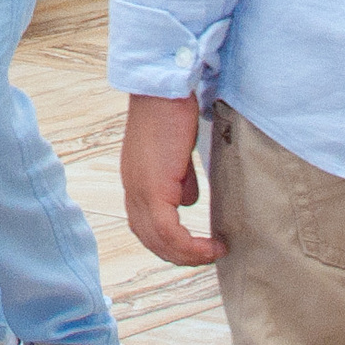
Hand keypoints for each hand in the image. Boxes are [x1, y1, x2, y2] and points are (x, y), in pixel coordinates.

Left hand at [121, 95, 222, 265]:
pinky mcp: (153, 187)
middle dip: (180, 256)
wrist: (162, 89)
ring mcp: (139, 189)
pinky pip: (169, 232)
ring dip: (187, 256)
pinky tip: (212, 245)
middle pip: (149, 239)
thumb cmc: (170, 112)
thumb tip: (187, 202)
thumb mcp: (174, 153)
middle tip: (207, 256)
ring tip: (213, 253)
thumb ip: (179, 180)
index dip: (169, 243)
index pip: (145, 226)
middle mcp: (132, 189)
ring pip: (158, 241)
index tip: (196, 247)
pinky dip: (190, 247)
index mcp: (135, 181)